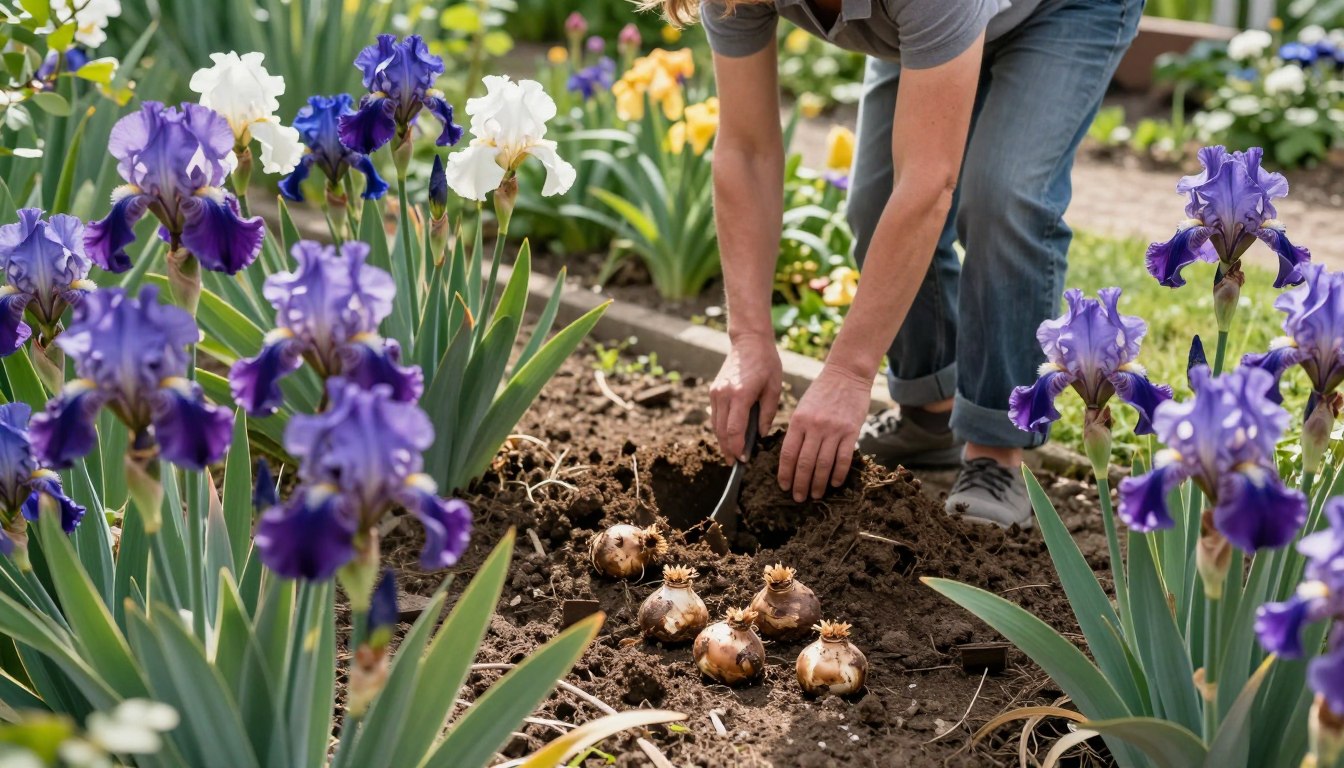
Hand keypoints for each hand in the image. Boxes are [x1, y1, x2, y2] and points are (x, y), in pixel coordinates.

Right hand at [710, 333, 781, 463]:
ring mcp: (716, 393)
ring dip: (722, 441)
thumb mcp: (774, 388)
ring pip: (715, 425)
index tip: (744, 459)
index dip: (738, 448)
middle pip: (722, 431)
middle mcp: (724, 395)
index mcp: (740, 394)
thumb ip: (767, 414)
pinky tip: (729, 437)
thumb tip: (760, 435)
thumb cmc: (766, 363)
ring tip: (731, 454)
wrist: (748, 341)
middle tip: (736, 464)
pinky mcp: (713, 391)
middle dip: (728, 449)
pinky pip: (715, 416)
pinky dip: (720, 429)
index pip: (734, 429)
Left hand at [779, 363, 870, 500]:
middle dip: (800, 484)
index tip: (784, 487)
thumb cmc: (821, 393)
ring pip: (823, 464)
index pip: (788, 454)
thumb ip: (797, 431)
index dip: (785, 474)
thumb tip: (790, 459)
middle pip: (804, 463)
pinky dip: (838, 474)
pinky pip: (843, 458)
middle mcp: (814, 427)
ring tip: (816, 495)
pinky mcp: (851, 431)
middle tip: (799, 498)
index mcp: (798, 421)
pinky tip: (834, 483)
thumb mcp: (802, 408)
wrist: (846, 375)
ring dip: (818, 484)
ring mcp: (833, 430)